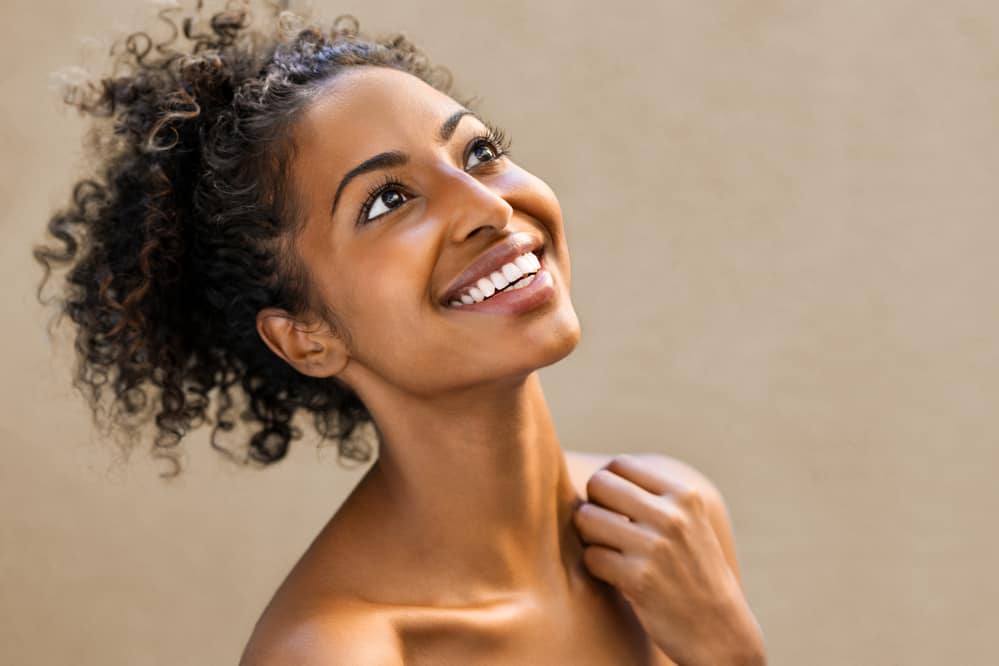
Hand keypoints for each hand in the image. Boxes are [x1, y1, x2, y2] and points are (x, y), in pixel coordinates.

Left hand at [572, 455, 764, 665]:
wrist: (721, 630)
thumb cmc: (694, 573)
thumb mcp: (689, 523)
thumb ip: (653, 498)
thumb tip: (598, 476)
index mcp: (684, 495)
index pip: (620, 464)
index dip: (607, 482)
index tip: (612, 505)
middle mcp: (672, 516)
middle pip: (599, 483)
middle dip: (593, 505)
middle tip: (604, 528)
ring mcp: (655, 547)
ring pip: (587, 518)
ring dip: (590, 537)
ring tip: (609, 551)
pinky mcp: (639, 579)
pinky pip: (591, 557)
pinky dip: (596, 567)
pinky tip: (615, 576)